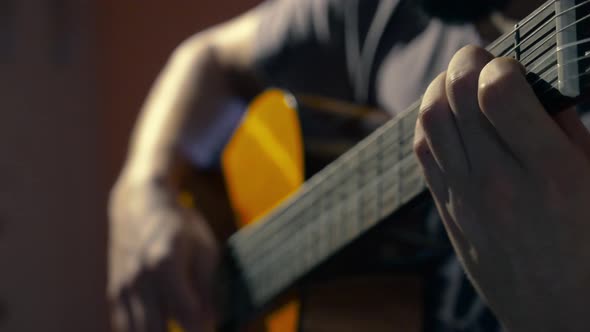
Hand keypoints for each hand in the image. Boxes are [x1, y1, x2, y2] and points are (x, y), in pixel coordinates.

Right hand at [108, 173, 218, 331]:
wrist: (140, 205)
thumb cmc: (180, 227)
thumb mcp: (204, 249)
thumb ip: (208, 288)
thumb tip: (212, 323)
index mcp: (166, 265)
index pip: (188, 316)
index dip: (205, 330)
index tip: (214, 328)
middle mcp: (140, 279)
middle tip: (196, 327)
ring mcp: (123, 288)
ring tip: (177, 323)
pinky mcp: (115, 294)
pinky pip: (126, 326)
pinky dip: (143, 330)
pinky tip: (158, 325)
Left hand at [414, 45, 589, 330]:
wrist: (561, 316)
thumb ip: (567, 132)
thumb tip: (533, 91)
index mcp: (550, 173)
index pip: (498, 94)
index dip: (498, 66)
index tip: (508, 66)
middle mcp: (499, 183)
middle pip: (456, 99)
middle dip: (462, 64)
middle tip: (474, 57)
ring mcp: (465, 199)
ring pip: (429, 123)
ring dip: (436, 89)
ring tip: (454, 80)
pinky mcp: (448, 212)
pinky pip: (422, 154)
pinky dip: (427, 124)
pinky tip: (443, 116)